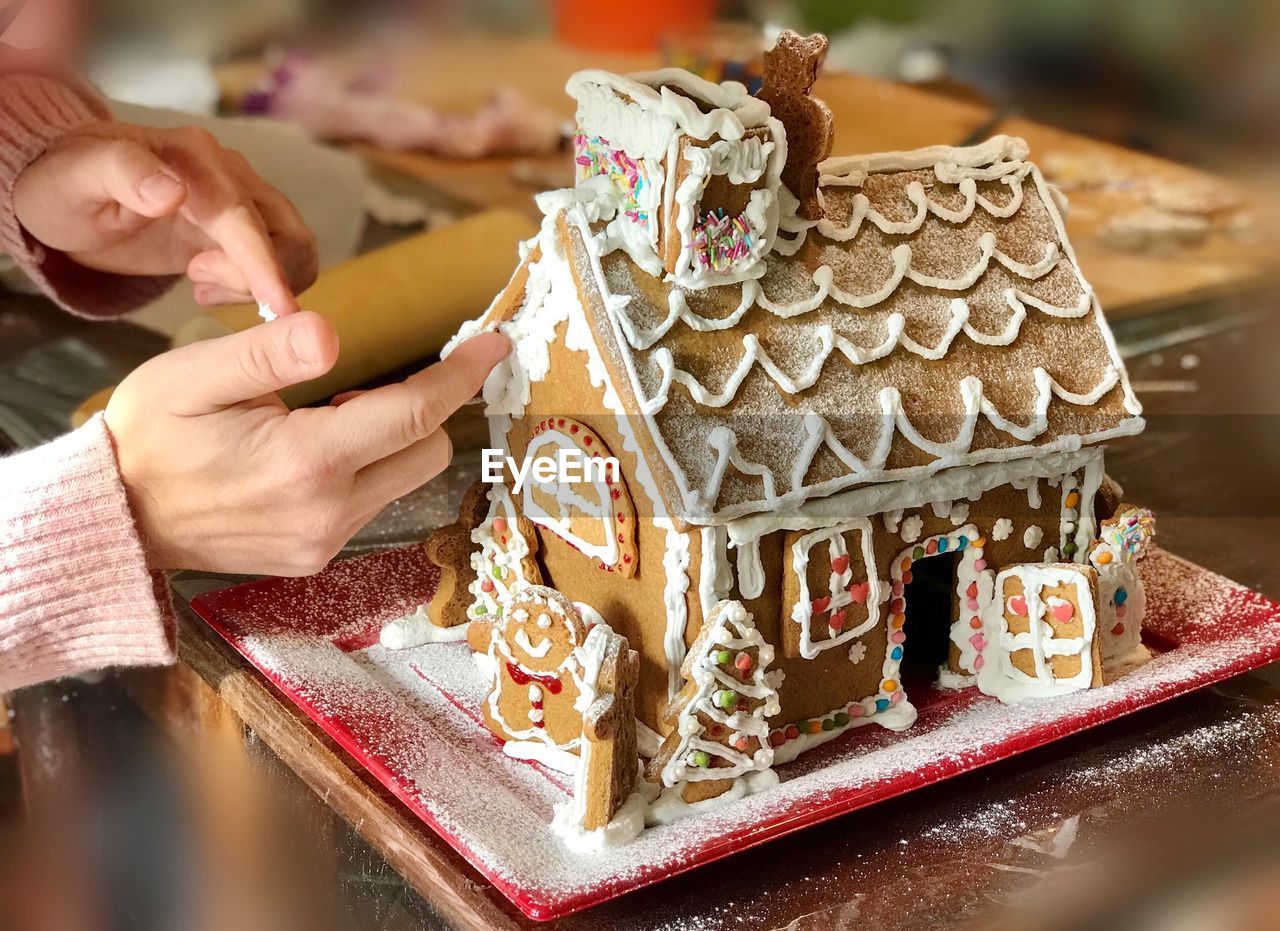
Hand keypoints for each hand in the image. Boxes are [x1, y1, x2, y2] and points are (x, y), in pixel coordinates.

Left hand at [13, 121, 316, 313]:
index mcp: (193, 158)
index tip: (282, 310)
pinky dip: (258, 284)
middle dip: (256, 278)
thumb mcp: (76, 179)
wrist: (75, 190)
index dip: (265, 265)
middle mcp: (231, 172)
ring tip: (199, 284)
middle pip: (287, 236)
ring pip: (294, 249)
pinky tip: (206, 282)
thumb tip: (172, 192)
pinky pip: (282, 259)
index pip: (243, 218)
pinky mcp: (247, 223)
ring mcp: (245, 196)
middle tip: (196, 284)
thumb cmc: (68, 186)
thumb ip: (121, 174)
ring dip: (259, 282)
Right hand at [105, 314, 509, 575]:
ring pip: (407, 479)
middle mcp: (328, 512)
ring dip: (395, 440)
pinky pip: (374, 504)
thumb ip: (266, 351)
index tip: (493, 345)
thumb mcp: (191, 377)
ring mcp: (324, 542)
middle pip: (427, 451)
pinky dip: (369, 470)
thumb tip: (329, 333)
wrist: (114, 519)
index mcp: (305, 462)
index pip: (414, 414)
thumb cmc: (148, 438)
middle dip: (422, 408)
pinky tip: (316, 453)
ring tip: (329, 417)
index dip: (461, 376)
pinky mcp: (315, 557)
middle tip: (367, 383)